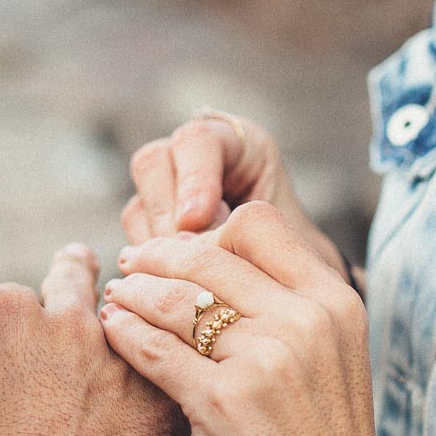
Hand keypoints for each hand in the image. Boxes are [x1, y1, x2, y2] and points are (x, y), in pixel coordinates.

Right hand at [0, 244, 189, 435]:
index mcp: (3, 314)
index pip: (18, 295)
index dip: (21, 320)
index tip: (31, 325)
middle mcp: (67, 322)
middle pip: (78, 283)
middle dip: (77, 280)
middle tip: (81, 271)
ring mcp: (122, 357)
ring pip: (130, 323)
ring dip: (125, 330)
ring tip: (126, 335)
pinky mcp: (163, 399)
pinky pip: (166, 371)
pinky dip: (159, 379)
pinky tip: (157, 391)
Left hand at [97, 207, 435, 435]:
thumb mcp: (328, 363)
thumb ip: (286, 313)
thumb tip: (216, 268)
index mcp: (334, 302)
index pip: (257, 224)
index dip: (208, 231)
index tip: (178, 251)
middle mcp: (305, 320)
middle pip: (208, 252)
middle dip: (157, 256)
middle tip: (128, 267)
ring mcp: (267, 359)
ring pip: (173, 296)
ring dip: (132, 293)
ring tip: (112, 301)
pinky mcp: (225, 404)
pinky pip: (154, 349)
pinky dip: (124, 336)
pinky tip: (111, 337)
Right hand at [123, 113, 344, 273]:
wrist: (293, 295)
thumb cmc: (302, 262)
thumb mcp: (296, 241)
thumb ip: (257, 233)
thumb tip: (191, 233)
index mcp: (239, 146)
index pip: (199, 140)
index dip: (193, 178)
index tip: (196, 220)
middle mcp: (195, 162)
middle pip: (154, 163)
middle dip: (168, 215)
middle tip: (188, 253)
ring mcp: (166, 197)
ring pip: (137, 207)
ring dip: (157, 247)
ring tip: (190, 277)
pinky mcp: (150, 234)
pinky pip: (132, 244)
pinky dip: (149, 269)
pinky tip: (176, 287)